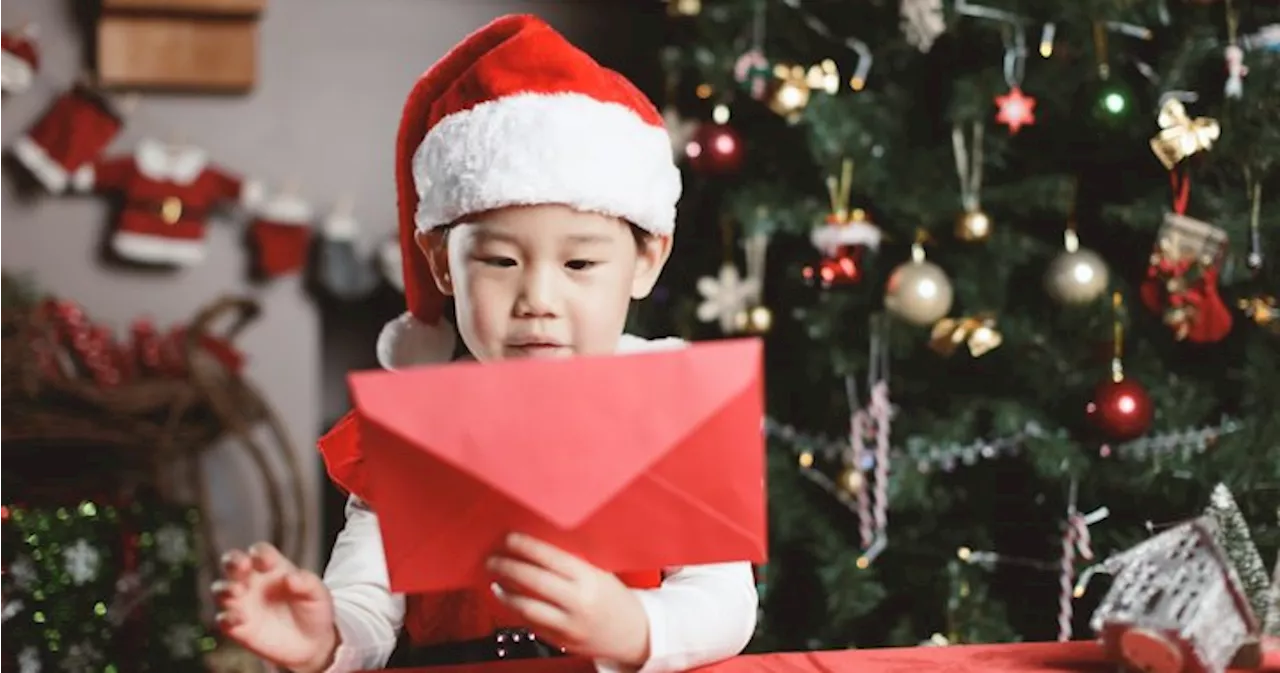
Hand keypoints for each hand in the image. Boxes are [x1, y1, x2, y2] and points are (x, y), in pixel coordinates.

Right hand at [212, 543, 338, 672]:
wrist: (312, 643)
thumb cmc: (315, 611)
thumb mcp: (319, 595)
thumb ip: (307, 583)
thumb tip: (290, 577)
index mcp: (273, 568)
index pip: (260, 552)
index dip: (261, 553)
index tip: (267, 562)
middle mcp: (253, 582)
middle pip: (233, 563)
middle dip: (233, 561)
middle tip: (243, 567)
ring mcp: (243, 603)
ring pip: (221, 589)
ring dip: (225, 588)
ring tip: (239, 592)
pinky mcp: (237, 627)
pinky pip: (223, 619)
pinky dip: (227, 617)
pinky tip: (240, 619)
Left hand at [487, 534, 649, 666]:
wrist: (633, 634)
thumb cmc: (615, 599)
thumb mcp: (600, 574)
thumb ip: (573, 563)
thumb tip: (536, 547)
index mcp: (590, 579)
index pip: (551, 558)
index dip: (525, 547)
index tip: (509, 539)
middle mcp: (579, 602)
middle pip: (534, 581)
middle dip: (508, 568)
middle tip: (493, 559)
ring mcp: (570, 625)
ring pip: (528, 608)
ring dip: (507, 593)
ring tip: (496, 581)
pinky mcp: (562, 642)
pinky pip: (532, 625)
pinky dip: (517, 611)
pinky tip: (510, 600)